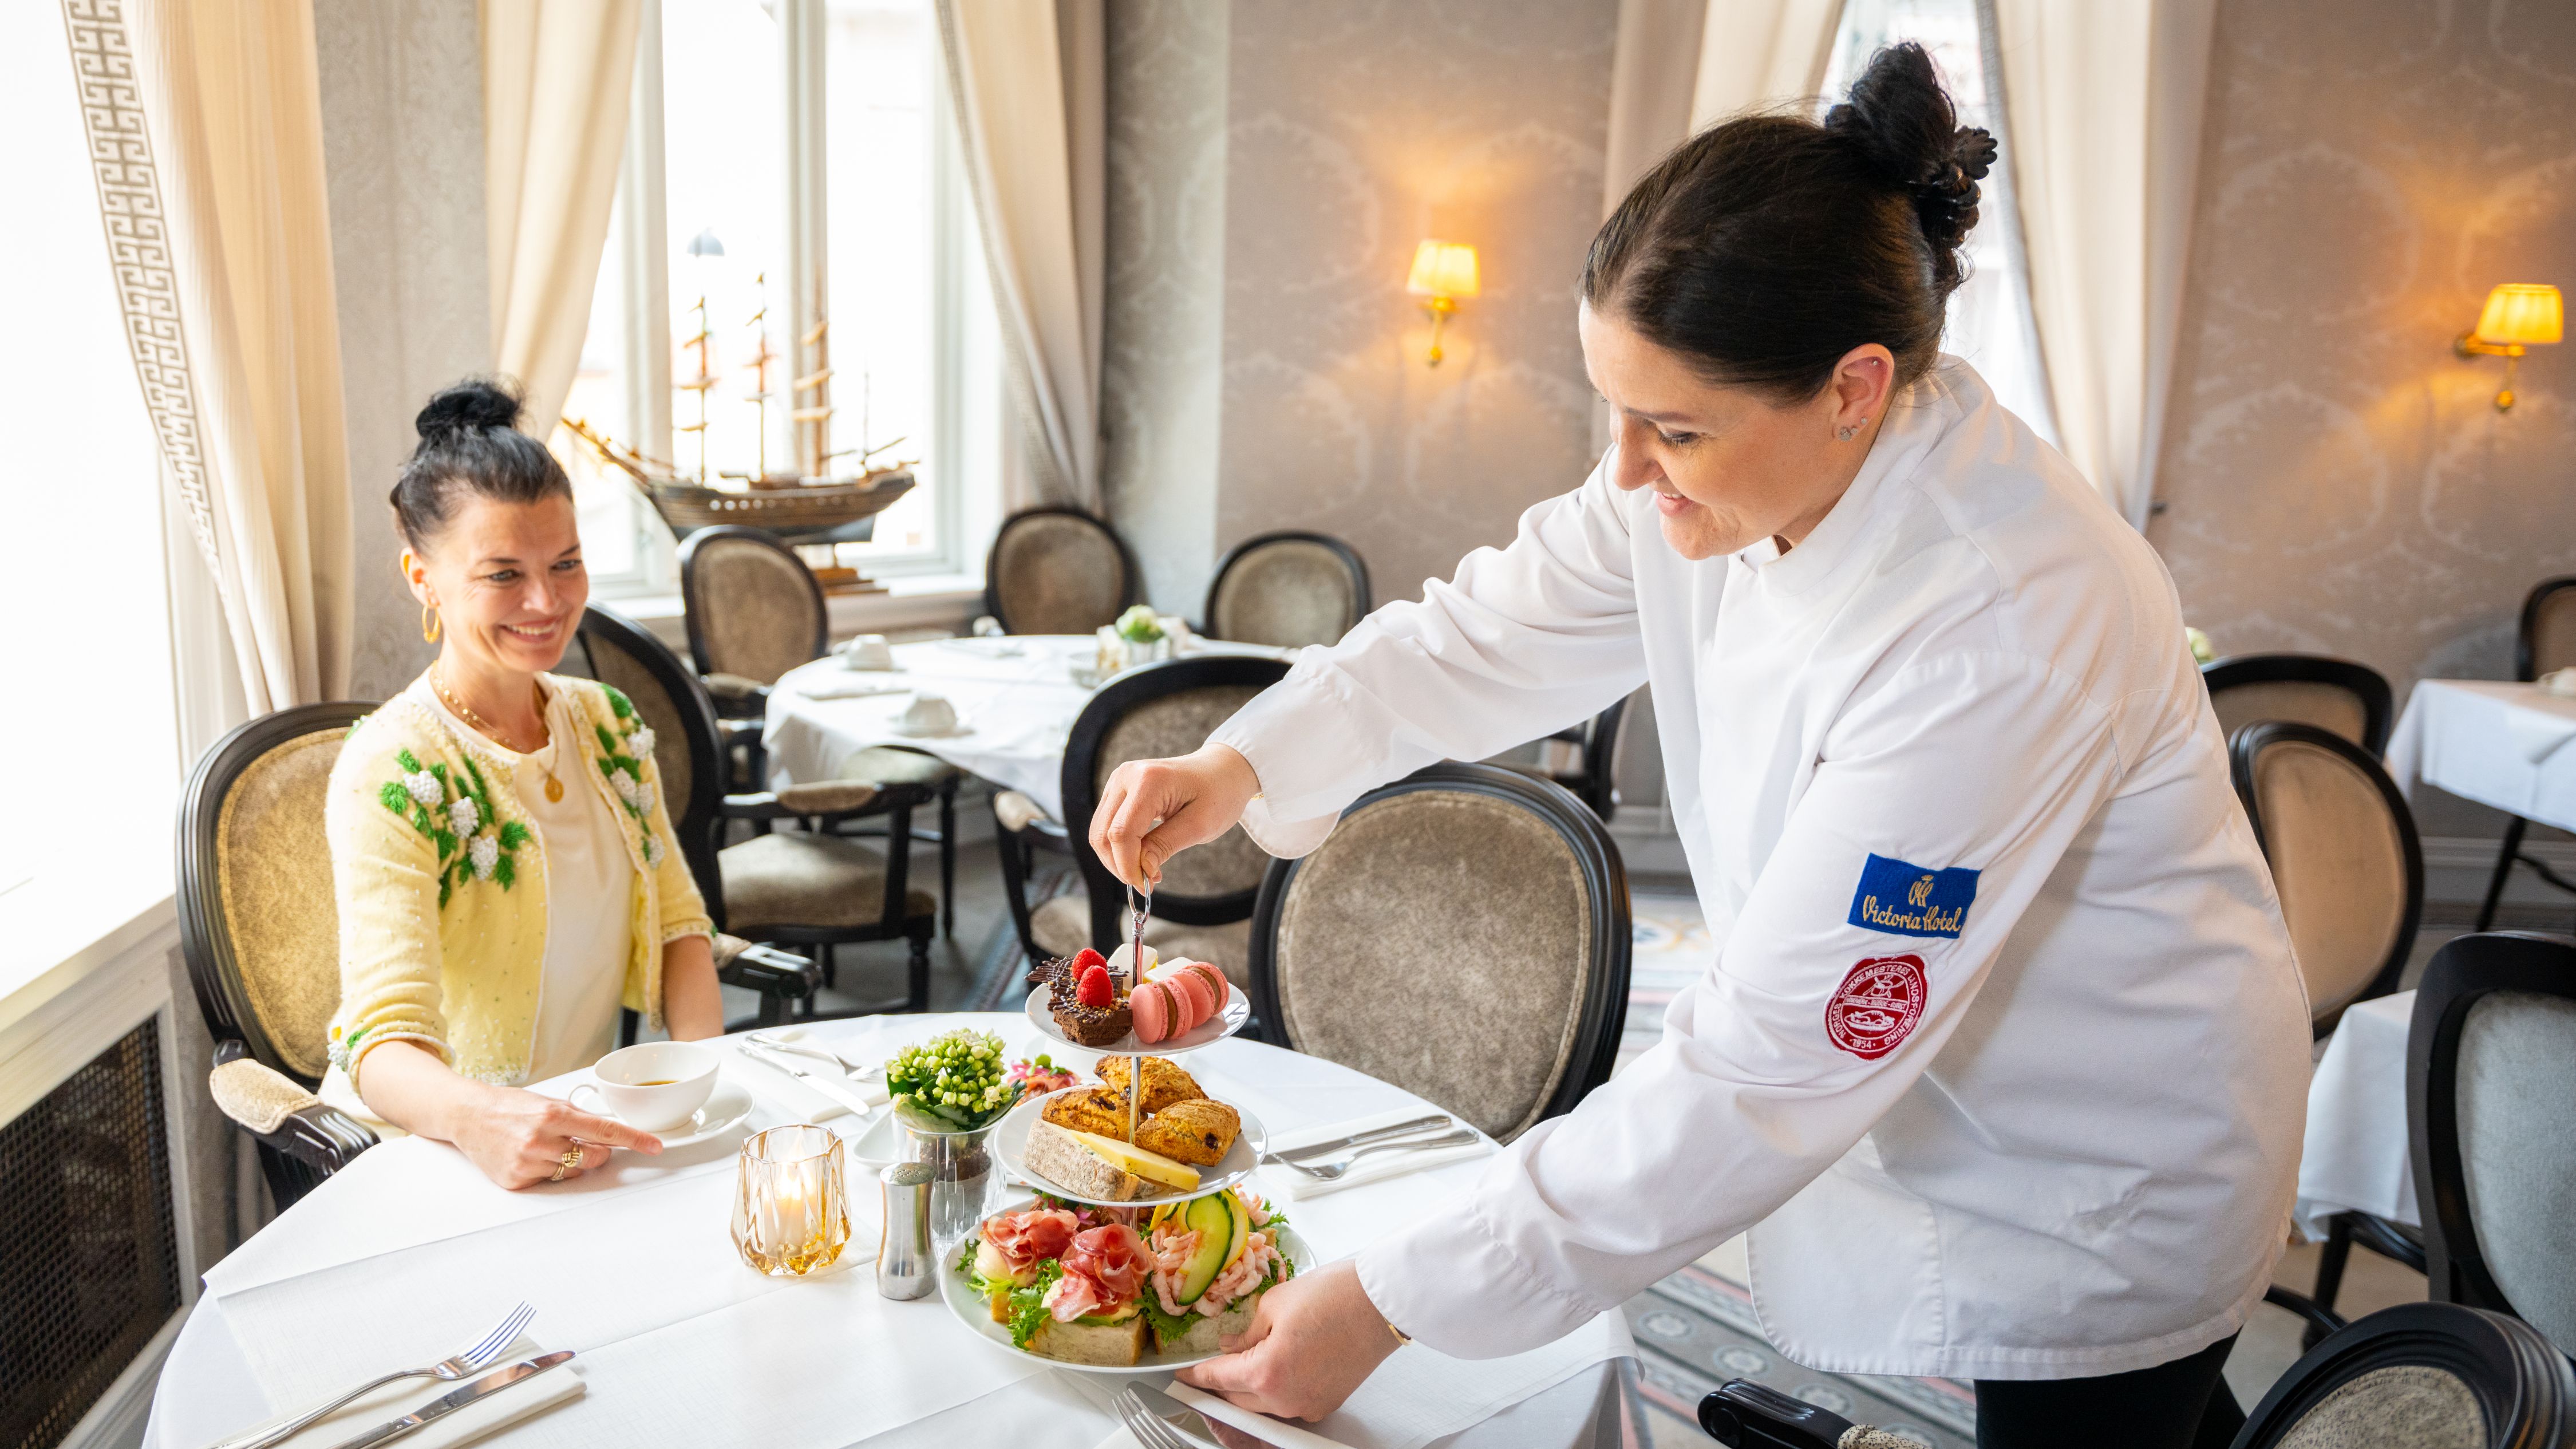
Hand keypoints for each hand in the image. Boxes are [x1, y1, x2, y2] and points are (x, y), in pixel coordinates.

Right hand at [447, 1083, 662, 1189]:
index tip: (654, 1146)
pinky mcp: (516, 1181)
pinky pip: (549, 1182)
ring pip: (572, 1172)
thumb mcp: (548, 1103)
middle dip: (596, 1152)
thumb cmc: (510, 1107)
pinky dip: (548, 1170)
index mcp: (553, 1116)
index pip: (605, 1132)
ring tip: (547, 1146)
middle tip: (579, 1142)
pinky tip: (530, 1156)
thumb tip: (612, 1132)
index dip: (634, 1140)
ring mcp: (527, 1163)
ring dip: (569, 1161)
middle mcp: (541, 1141)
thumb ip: (580, 1118)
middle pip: (594, 1158)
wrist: (469, 1117)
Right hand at [1089, 742, 1260, 890]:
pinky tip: (1142, 857)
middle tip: (1148, 883)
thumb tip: (1141, 871)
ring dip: (1117, 859)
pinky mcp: (1117, 790)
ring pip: (1099, 833)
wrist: (1220, 770)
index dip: (1128, 866)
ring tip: (1148, 871)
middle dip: (1120, 866)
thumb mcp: (1200, 825)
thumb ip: (1166, 845)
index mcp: (1148, 780)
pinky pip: (1106, 826)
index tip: (1146, 887)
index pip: (1121, 833)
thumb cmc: (1218, 793)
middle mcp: (1125, 776)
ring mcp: (1117, 781)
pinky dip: (1119, 848)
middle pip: (1103, 834)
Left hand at [1175, 1259, 1399, 1420]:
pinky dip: (1278, 1389)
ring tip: (1247, 1360)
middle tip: (1213, 1365)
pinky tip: (1279, 1365)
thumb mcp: (1274, 1304)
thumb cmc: (1334, 1296)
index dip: (1195, 1376)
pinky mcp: (1327, 1404)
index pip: (1218, 1378)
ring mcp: (1308, 1406)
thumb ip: (1246, 1333)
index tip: (1183, 1375)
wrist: (1380, 1303)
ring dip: (1250, 1388)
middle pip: (1238, 1399)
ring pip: (1263, 1405)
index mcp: (1266, 1372)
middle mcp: (1285, 1398)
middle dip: (1222, 1383)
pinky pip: (1290, 1403)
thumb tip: (1231, 1346)